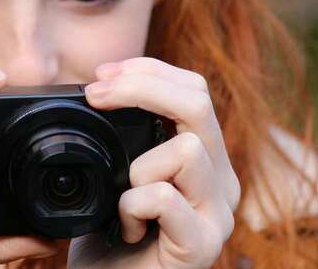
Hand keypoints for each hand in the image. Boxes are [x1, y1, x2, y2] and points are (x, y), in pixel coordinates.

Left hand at [69, 58, 238, 268]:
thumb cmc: (109, 236)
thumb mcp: (117, 174)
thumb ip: (127, 135)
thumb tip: (103, 81)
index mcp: (204, 158)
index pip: (195, 90)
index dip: (149, 70)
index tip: (101, 75)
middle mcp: (221, 182)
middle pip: (199, 103)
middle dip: (141, 88)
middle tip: (95, 94)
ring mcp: (217, 215)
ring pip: (187, 148)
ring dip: (138, 167)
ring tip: (123, 198)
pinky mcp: (202, 247)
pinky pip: (164, 198)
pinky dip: (131, 207)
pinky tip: (125, 229)